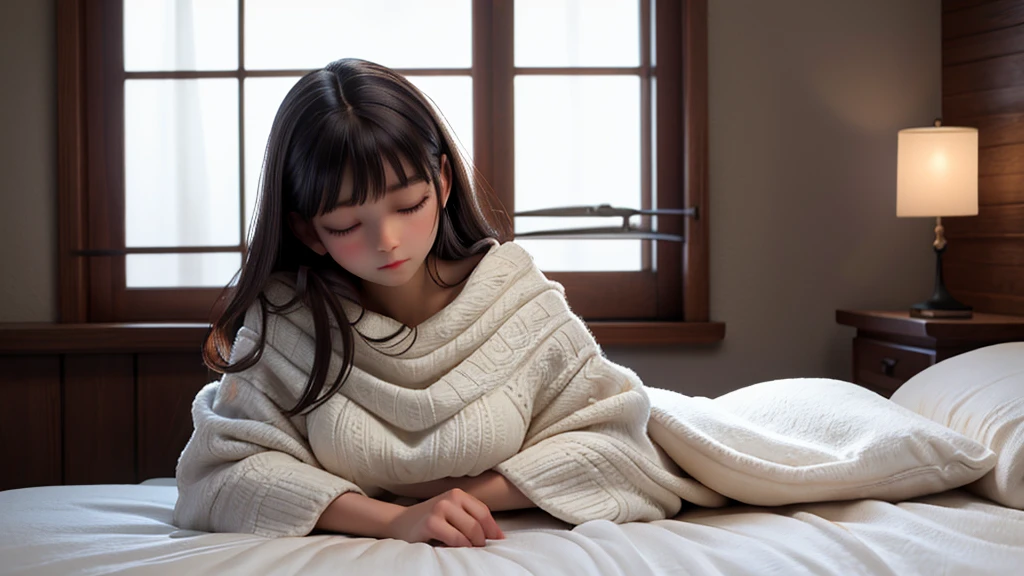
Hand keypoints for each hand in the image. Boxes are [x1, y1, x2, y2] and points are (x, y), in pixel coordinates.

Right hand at [386, 488, 504, 546]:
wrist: (400, 523)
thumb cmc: (430, 520)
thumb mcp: (452, 513)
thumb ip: (469, 518)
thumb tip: (496, 535)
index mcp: (458, 494)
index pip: (483, 512)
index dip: (493, 529)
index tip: (499, 541)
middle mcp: (450, 498)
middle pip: (478, 523)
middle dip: (482, 541)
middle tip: (479, 551)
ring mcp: (440, 509)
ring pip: (469, 532)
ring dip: (471, 546)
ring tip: (466, 551)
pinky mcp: (431, 523)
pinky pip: (456, 539)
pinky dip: (459, 548)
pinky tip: (453, 550)